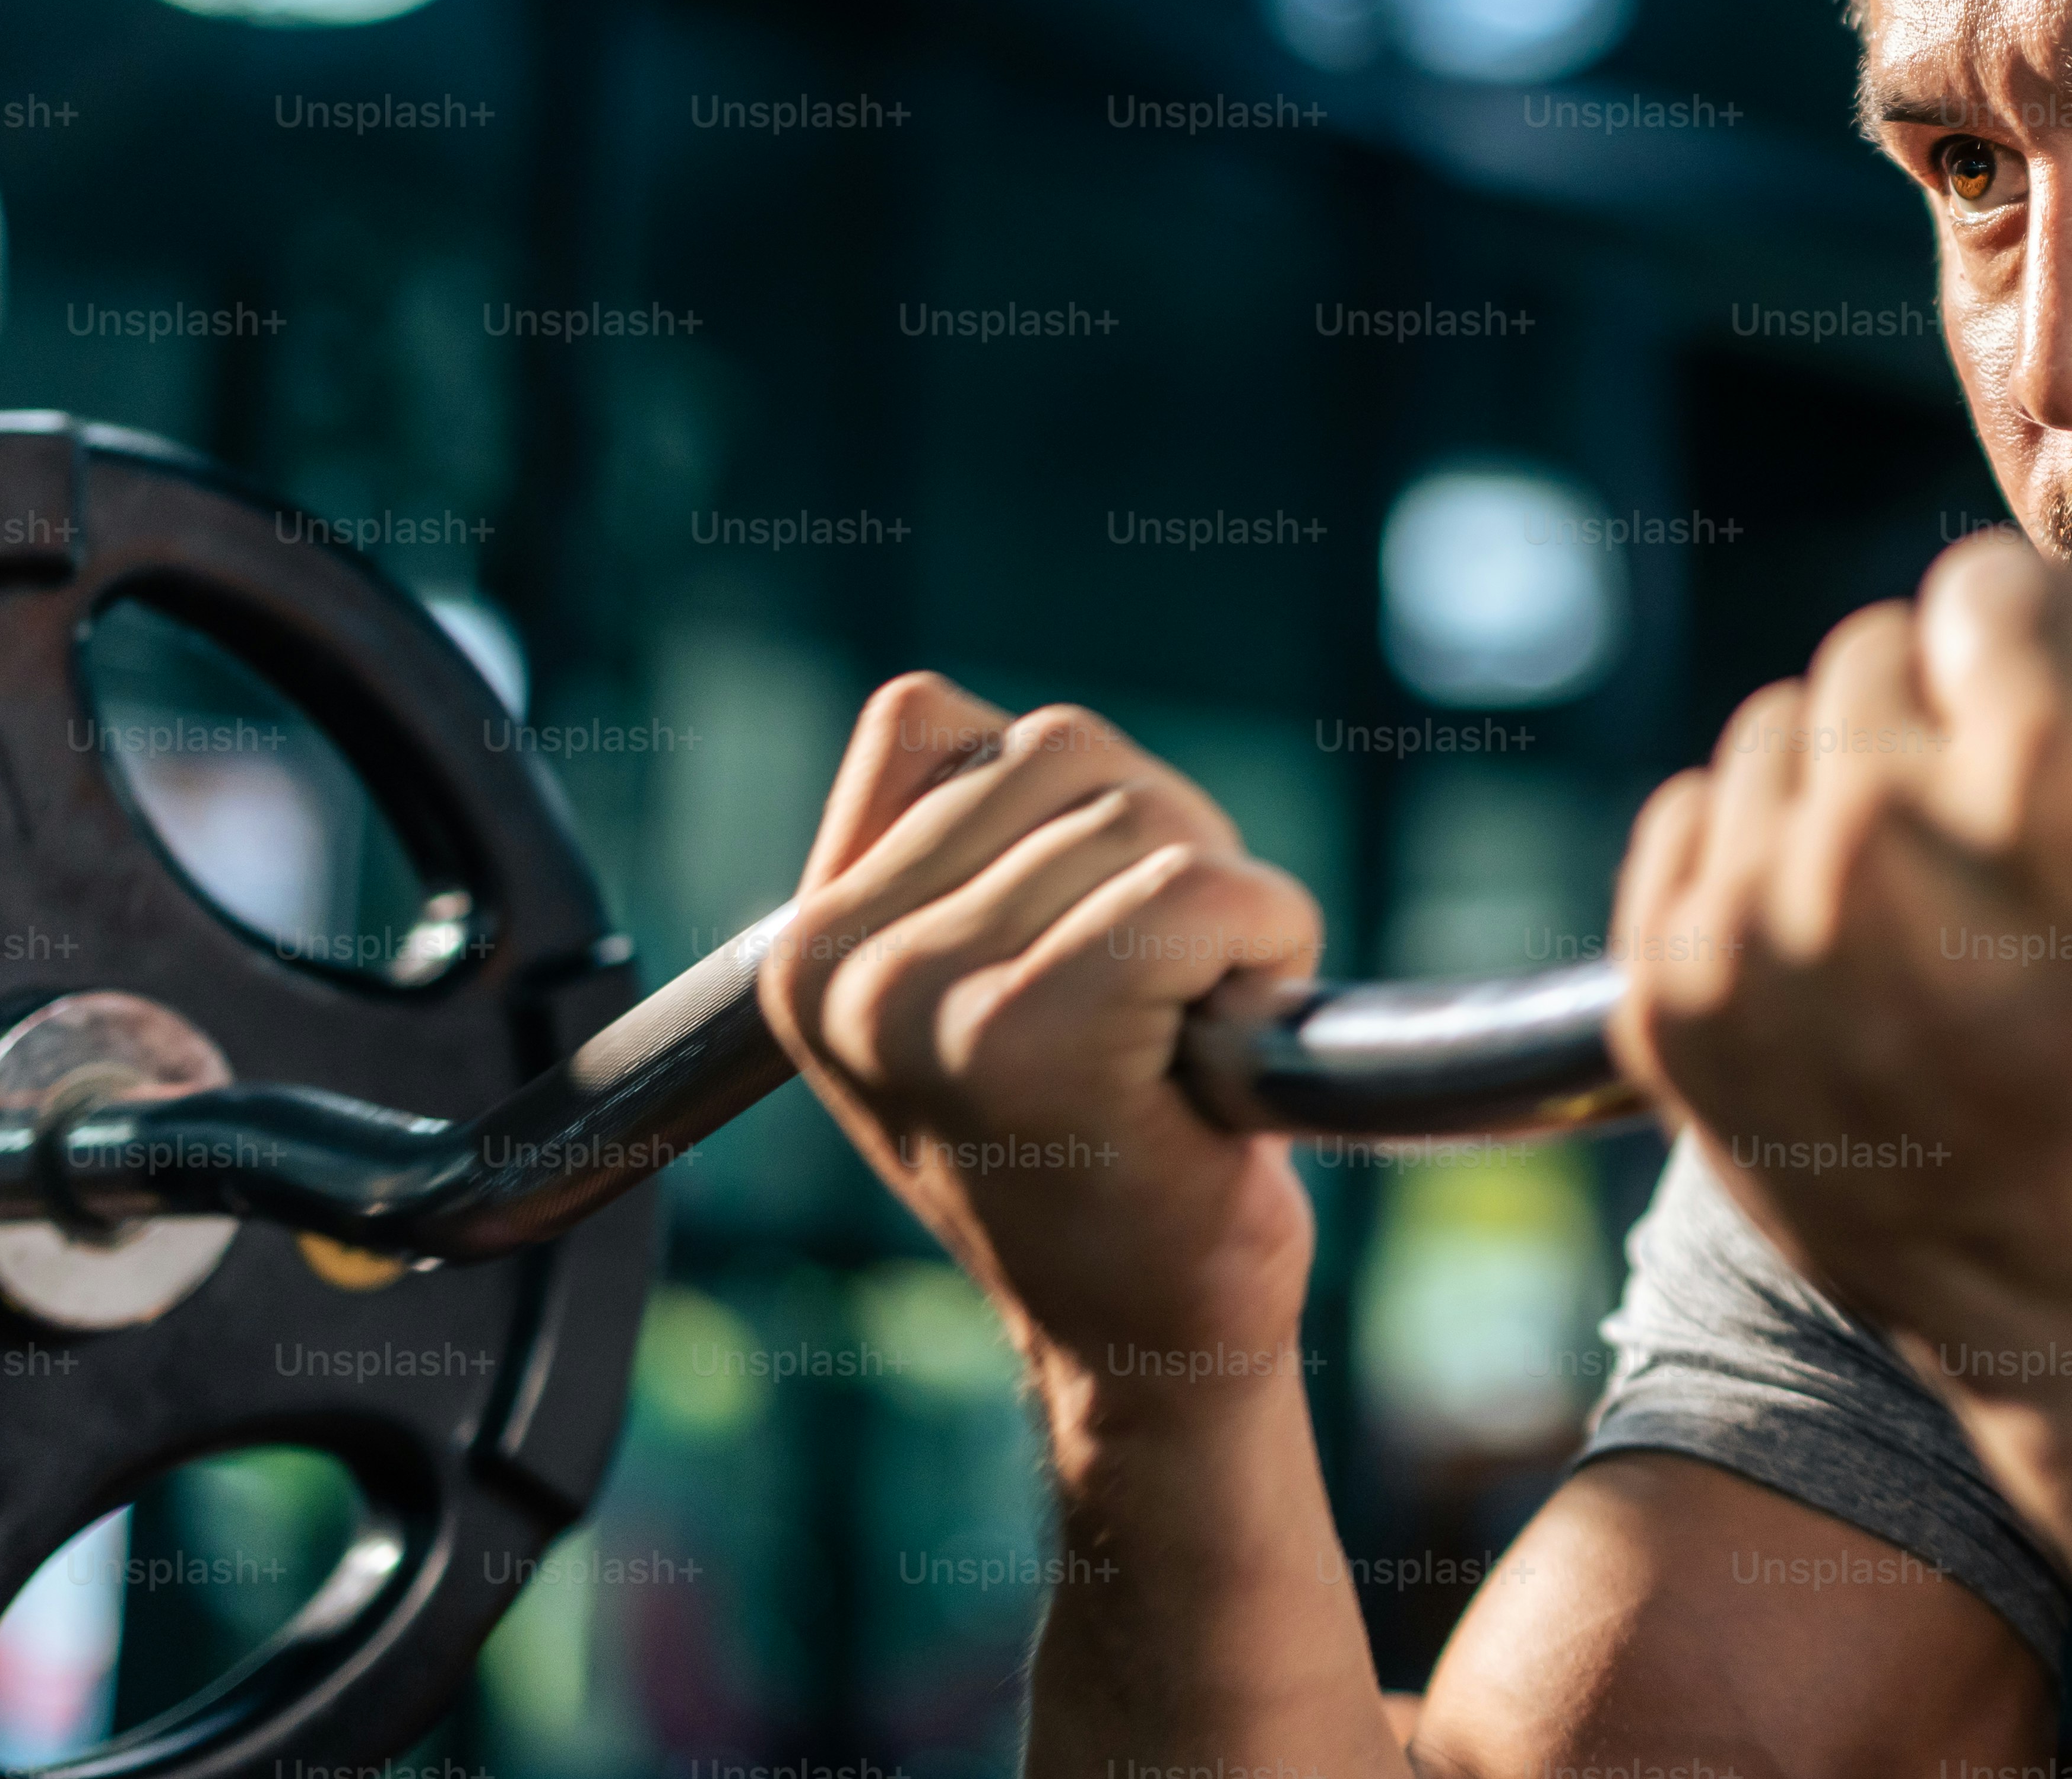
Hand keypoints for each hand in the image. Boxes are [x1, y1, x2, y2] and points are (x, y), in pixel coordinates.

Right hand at [761, 675, 1321, 1389]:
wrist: (1149, 1349)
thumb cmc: (1104, 1154)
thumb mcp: (974, 988)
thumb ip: (955, 849)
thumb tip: (981, 725)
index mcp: (805, 949)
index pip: (939, 721)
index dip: (1064, 806)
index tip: (1084, 938)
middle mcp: (840, 970)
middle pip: (1058, 748)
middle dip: (1160, 843)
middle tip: (1164, 997)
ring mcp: (924, 1006)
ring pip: (1138, 807)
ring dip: (1219, 896)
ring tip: (1186, 1024)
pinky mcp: (1032, 1041)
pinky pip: (1200, 890)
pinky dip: (1266, 940)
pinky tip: (1229, 1047)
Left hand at [1608, 532, 2071, 1332]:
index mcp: (2038, 772)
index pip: (1990, 590)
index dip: (2049, 661)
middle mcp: (1875, 836)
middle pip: (1873, 653)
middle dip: (1944, 724)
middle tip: (2005, 848)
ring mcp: (1756, 926)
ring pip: (1777, 734)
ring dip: (1846, 791)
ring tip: (1932, 914)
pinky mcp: (1671, 998)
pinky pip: (1689, 823)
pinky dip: (1756, 869)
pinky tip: (1846, 957)